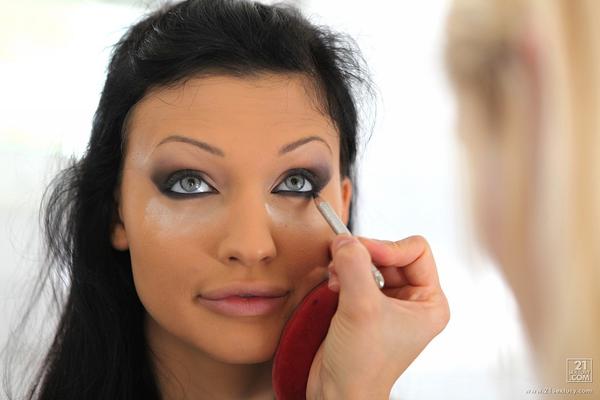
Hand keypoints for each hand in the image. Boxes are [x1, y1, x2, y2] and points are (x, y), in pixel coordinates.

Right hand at [306, 235, 449, 399]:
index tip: (362, 252)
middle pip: (390, 254)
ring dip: (349, 265)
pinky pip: (356, 274)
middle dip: (363, 255)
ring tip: (336, 278)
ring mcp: (388, 303)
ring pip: (370, 262)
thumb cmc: (363, 367)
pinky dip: (341, 274)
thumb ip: (355, 267)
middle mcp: (411, 301)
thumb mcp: (362, 308)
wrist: (338, 393)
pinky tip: (333, 285)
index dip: (388, 247)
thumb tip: (346, 240)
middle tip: (343, 261)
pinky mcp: (365, 306)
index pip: (415, 250)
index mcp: (429, 302)